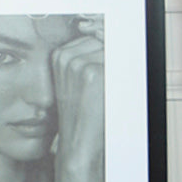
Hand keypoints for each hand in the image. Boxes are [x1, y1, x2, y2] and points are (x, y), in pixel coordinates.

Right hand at [50, 21, 105, 181]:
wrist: (79, 144)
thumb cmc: (82, 114)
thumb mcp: (79, 81)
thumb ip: (90, 57)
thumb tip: (108, 36)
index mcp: (59, 55)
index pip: (96, 37)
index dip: (106, 57)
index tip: (102, 78)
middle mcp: (65, 56)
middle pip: (106, 42)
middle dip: (111, 62)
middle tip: (102, 88)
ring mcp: (79, 63)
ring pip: (115, 51)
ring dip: (118, 70)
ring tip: (103, 92)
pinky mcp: (94, 72)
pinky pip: (121, 63)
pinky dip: (122, 78)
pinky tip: (108, 95)